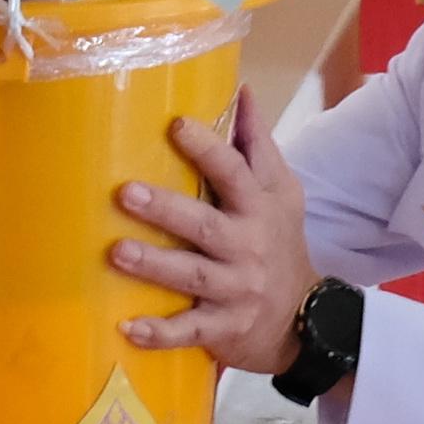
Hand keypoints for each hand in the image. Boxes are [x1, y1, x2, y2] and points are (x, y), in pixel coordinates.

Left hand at [111, 93, 318, 378]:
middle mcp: (247, 247)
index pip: (235, 173)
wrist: (307, 319)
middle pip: (205, 225)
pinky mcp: (224, 327)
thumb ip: (258, 144)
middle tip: (125, 193)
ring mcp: (235, 290)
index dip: (208, 149)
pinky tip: (128, 327)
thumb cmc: (280, 243)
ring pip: (192, 275)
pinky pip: (190, 330)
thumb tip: (241, 91)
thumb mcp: (281, 193)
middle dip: (166, 210)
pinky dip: (160, 332)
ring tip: (116, 252)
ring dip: (154, 265)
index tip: (176, 125)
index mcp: (258, 208)